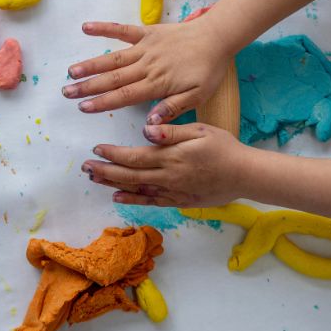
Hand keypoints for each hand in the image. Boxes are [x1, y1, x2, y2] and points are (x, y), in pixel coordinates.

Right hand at [63, 17, 232, 123]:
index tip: (83, 107)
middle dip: (88, 86)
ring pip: (113, 58)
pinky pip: (123, 30)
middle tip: (66, 92)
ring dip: (90, 64)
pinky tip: (86, 28)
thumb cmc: (208, 70)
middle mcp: (146, 66)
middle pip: (112, 78)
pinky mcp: (147, 33)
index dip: (102, 102)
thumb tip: (149, 123)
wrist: (217, 37)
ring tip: (70, 71)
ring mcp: (145, 48)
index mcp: (157, 84)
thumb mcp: (197, 96)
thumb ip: (172, 108)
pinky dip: (104, 28)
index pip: (124, 96)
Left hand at [81, 123, 248, 206]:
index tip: (96, 149)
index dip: (113, 154)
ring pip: (136, 189)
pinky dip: (133, 200)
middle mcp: (167, 176)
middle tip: (85, 167)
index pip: (134, 156)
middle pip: (129, 175)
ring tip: (94, 180)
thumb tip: (147, 129)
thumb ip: (172, 131)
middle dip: (104, 171)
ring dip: (113, 185)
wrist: (245, 175)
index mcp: (171, 156)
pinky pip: (151, 202)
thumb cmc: (224, 148)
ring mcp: (172, 191)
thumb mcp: (200, 131)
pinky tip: (118, 198)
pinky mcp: (179, 201)